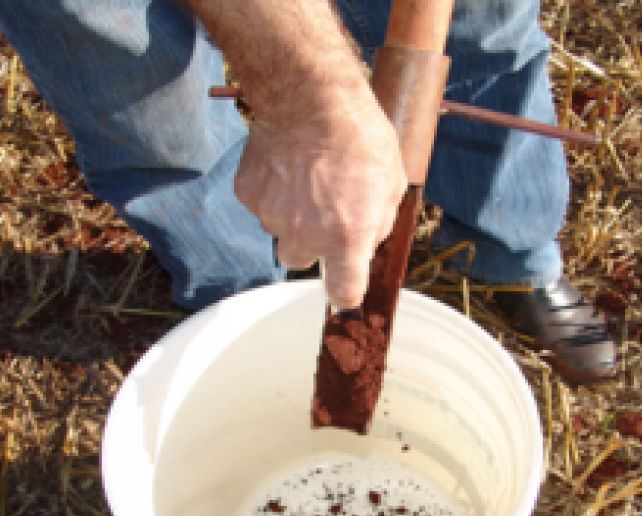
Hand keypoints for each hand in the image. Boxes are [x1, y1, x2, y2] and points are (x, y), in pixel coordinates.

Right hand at [234, 84, 406, 309]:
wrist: (309, 96)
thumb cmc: (358, 134)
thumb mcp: (391, 181)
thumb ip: (379, 221)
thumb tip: (369, 237)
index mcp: (347, 237)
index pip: (343, 293)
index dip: (345, 294)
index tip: (345, 289)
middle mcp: (305, 234)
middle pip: (300, 262)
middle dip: (311, 244)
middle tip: (322, 210)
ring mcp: (272, 216)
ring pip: (279, 230)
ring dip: (291, 213)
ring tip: (306, 176)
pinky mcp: (249, 194)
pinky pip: (261, 204)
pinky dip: (272, 190)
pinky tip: (287, 163)